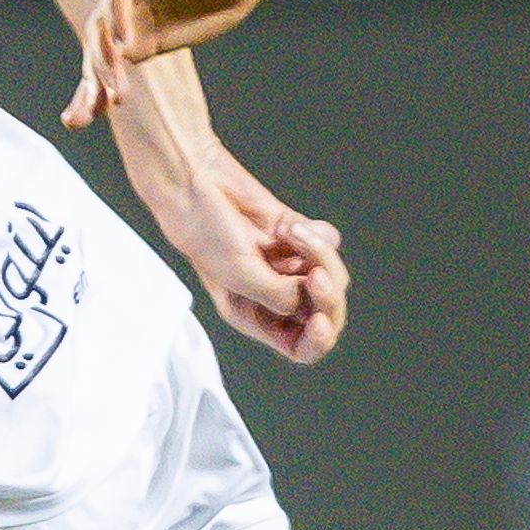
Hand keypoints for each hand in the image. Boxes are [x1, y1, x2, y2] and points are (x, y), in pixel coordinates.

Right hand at [72, 0, 268, 128]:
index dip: (118, 17)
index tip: (126, 44)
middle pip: (101, 28)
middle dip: (103, 58)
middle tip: (117, 87)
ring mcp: (131, 22)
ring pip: (100, 53)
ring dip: (92, 82)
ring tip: (85, 115)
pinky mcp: (142, 44)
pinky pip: (116, 67)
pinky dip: (101, 90)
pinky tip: (89, 115)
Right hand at [133, 138, 349, 363]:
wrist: (198, 183)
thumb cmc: (204, 232)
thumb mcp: (238, 276)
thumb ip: (279, 297)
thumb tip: (311, 296)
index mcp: (255, 316)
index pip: (300, 347)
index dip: (317, 340)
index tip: (319, 320)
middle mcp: (274, 294)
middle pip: (324, 311)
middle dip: (326, 294)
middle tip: (315, 273)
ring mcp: (288, 265)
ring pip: (331, 275)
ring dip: (318, 253)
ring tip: (290, 234)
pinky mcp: (298, 236)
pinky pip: (328, 242)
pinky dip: (316, 234)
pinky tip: (287, 225)